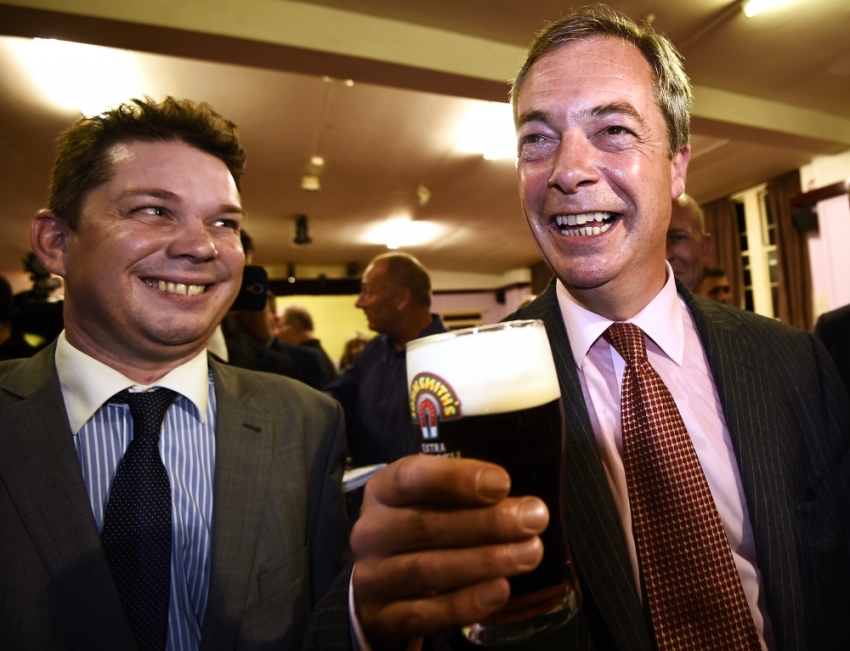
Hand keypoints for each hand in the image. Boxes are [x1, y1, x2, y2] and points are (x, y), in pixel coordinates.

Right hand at [351, 454, 548, 649]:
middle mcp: (371, 532)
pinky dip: (465, 603)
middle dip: (487, 523)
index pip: (412, 477)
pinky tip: (500, 590)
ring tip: (528, 554)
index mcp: (382, 491)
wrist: (380, 582)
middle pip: (426, 526)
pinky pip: (424, 614)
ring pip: (428, 570)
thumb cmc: (417, 527)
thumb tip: (519, 497)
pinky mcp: (382, 617)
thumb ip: (463, 492)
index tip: (502, 483)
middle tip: (532, 519)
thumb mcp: (427, 499)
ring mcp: (372, 577)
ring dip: (485, 561)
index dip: (456, 479)